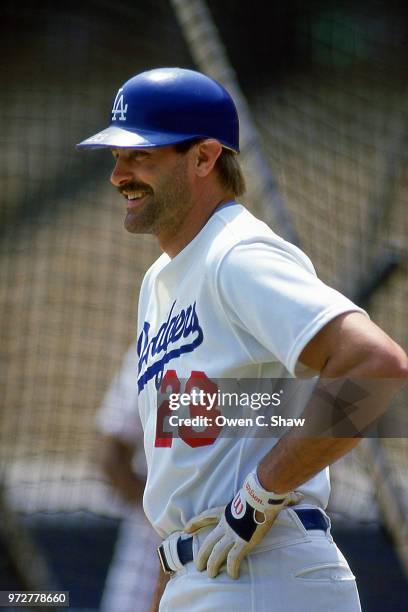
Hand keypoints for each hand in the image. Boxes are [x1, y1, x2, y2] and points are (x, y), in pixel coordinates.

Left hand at [184, 471, 301, 578]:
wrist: (262, 495)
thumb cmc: (263, 493)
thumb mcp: (261, 496)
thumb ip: (277, 499)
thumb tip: (297, 497)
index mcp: (227, 512)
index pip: (207, 516)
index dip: (196, 523)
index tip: (186, 529)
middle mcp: (226, 525)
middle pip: (208, 542)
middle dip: (202, 555)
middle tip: (198, 566)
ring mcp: (232, 535)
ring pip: (216, 554)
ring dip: (212, 565)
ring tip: (211, 574)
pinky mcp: (241, 543)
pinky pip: (233, 559)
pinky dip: (232, 568)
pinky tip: (233, 575)